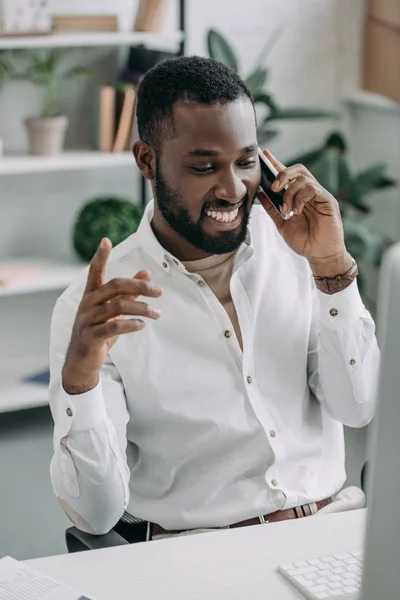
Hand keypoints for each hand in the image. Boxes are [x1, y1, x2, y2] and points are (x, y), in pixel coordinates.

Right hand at [62, 238, 162, 394]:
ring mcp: (87, 320)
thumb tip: (147, 272)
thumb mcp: (115, 310)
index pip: (94, 271)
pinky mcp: (91, 336)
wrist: (82, 361)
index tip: (106, 240)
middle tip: (159, 291)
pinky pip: (113, 326)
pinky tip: (142, 324)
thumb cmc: (100, 331)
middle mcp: (87, 304)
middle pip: (114, 286)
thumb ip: (129, 291)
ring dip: (142, 309)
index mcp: (91, 295)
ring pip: (118, 306)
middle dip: (139, 286)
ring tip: (157, 313)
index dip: (100, 256)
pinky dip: (131, 324)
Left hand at [257, 149, 352, 275]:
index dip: (276, 162)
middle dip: (282, 174)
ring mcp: (320, 195)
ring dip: (290, 192)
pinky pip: (313, 188)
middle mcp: (310, 192)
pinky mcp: (328, 201)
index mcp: (299, 195)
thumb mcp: (282, 224)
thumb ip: (272, 208)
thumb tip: (260, 193)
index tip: (264, 154)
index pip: (288, 174)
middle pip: (297, 169)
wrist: (319, 255)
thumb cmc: (304, 241)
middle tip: (274, 188)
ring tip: (287, 210)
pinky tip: (297, 211)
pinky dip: (301, 198)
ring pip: (303, 178)